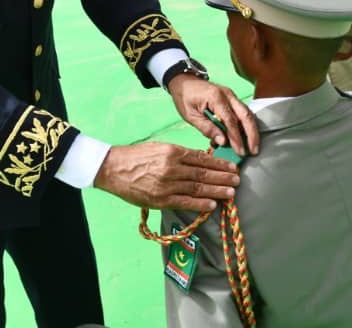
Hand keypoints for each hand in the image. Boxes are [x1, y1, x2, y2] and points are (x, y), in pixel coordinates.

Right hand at [93, 142, 238, 211]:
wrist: (113, 168)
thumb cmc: (136, 156)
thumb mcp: (160, 147)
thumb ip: (179, 154)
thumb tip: (201, 159)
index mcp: (172, 152)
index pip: (202, 158)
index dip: (219, 163)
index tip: (232, 167)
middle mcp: (172, 168)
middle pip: (204, 173)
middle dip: (223, 177)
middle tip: (237, 180)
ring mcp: (167, 185)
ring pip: (197, 188)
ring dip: (217, 191)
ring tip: (231, 193)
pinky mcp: (160, 199)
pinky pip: (185, 202)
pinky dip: (200, 204)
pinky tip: (213, 204)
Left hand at [167, 74, 259, 156]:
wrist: (184, 81)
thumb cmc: (185, 98)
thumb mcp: (191, 116)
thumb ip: (207, 128)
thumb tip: (222, 141)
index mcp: (216, 98)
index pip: (231, 121)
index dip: (237, 138)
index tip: (240, 151)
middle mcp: (228, 95)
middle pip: (246, 115)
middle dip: (252, 134)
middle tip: (254, 151)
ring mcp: (231, 96)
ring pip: (247, 113)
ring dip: (252, 130)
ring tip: (253, 147)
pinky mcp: (231, 99)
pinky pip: (242, 112)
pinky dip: (246, 125)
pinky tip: (247, 137)